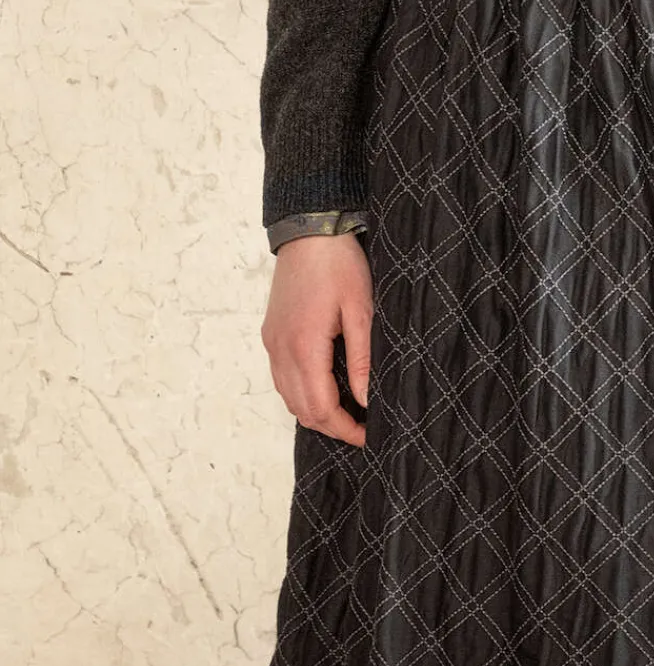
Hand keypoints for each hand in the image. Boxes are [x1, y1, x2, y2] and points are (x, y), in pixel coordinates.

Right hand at [260, 233, 372, 447]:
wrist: (308, 229)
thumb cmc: (338, 265)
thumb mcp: (361, 311)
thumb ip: (362, 361)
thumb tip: (365, 401)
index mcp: (303, 347)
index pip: (321, 408)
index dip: (346, 429)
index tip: (370, 436)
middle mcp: (281, 350)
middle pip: (302, 410)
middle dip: (332, 427)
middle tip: (363, 429)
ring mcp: (272, 343)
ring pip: (289, 398)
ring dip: (316, 413)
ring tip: (348, 413)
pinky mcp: (271, 335)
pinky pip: (282, 379)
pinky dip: (303, 394)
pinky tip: (327, 390)